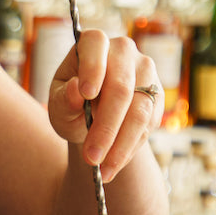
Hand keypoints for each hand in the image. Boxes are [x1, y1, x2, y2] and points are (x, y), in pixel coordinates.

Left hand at [48, 30, 163, 182]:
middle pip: (121, 87)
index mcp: (93, 43)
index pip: (95, 44)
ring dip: (121, 145)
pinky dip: (131, 147)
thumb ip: (63, 99)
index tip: (85, 94)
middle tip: (91, 157)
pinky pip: (150, 124)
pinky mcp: (157, 95)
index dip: (93, 68)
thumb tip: (76, 90)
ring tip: (103, 171)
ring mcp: (145, 72)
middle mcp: (123, 51)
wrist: (92, 119)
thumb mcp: (58, 104)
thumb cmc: (69, 105)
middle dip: (106, 127)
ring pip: (140, 110)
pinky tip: (115, 163)